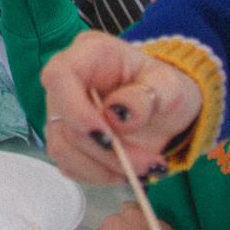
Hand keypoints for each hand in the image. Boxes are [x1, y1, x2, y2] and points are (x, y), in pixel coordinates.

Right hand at [39, 32, 201, 185]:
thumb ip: (147, 95)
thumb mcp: (171, 87)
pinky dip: (99, 175)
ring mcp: (63, 112)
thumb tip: (117, 115)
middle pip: (65, 121)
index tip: (109, 138)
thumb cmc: (165, 88)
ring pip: (62, 148)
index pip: (59, 76)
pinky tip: (124, 170)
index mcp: (89, 54)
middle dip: (107, 151)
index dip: (75, 110)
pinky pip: (69, 165)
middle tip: (149, 164)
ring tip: (142, 169)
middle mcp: (68, 81)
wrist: (166, 109)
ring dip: (103, 168)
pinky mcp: (66, 139)